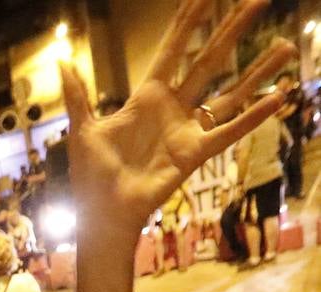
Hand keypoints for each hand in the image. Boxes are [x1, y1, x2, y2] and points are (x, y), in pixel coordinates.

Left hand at [62, 0, 293, 233]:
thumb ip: (78, 94)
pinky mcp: (196, 153)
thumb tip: (60, 60)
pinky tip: (279, 96)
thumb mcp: (83, 130)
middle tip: (257, 0)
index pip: (172, 49)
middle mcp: (173, 108)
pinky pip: (230, 131)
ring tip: (286, 45)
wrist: (103, 214)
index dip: (188, 22)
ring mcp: (188, 129)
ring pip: (231, 92)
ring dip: (259, 70)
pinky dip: (255, 116)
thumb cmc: (92, 175)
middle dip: (231, 30)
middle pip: (208, 60)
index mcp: (146, 96)